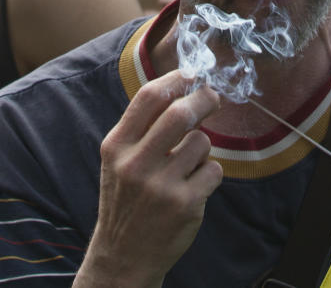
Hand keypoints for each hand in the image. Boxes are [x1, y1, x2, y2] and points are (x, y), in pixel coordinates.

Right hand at [75, 71, 221, 287]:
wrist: (122, 256)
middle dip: (203, 99)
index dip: (175, 78)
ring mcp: (161, 187)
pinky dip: (210, 173)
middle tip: (212, 98)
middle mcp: (136, 165)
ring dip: (203, 147)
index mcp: (116, 146)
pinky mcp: (185, 206)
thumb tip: (183, 84)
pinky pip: (214, 170)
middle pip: (180, 113)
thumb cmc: (126, 198)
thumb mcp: (118, 159)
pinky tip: (193, 187)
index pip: (148, 97)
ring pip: (202, 142)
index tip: (191, 74)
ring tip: (188, 163)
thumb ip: (142, 126)